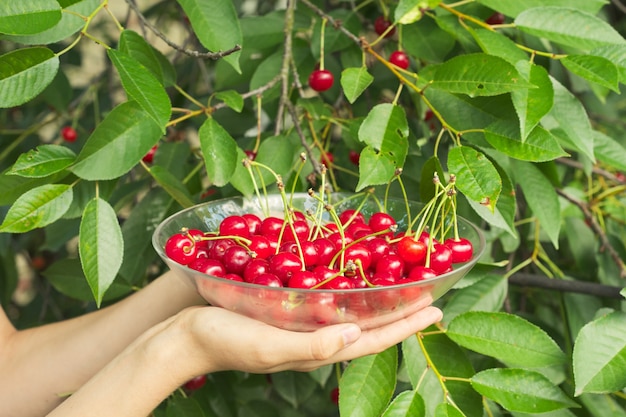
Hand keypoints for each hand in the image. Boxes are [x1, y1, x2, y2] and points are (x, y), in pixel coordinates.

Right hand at [173, 302, 442, 375]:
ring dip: (377, 301)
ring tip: (398, 285)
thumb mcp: (267, 345)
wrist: (184, 338)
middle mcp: (313, 341)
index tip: (436, 309)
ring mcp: (299, 328)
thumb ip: (311, 345)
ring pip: (349, 314)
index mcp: (315, 351)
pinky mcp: (284, 314)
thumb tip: (356, 334)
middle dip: (400, 312)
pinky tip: (345, 277)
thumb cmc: (224, 341)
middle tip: (429, 293)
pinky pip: (325, 302)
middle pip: (368, 327)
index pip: (372, 341)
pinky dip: (345, 290)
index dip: (406, 326)